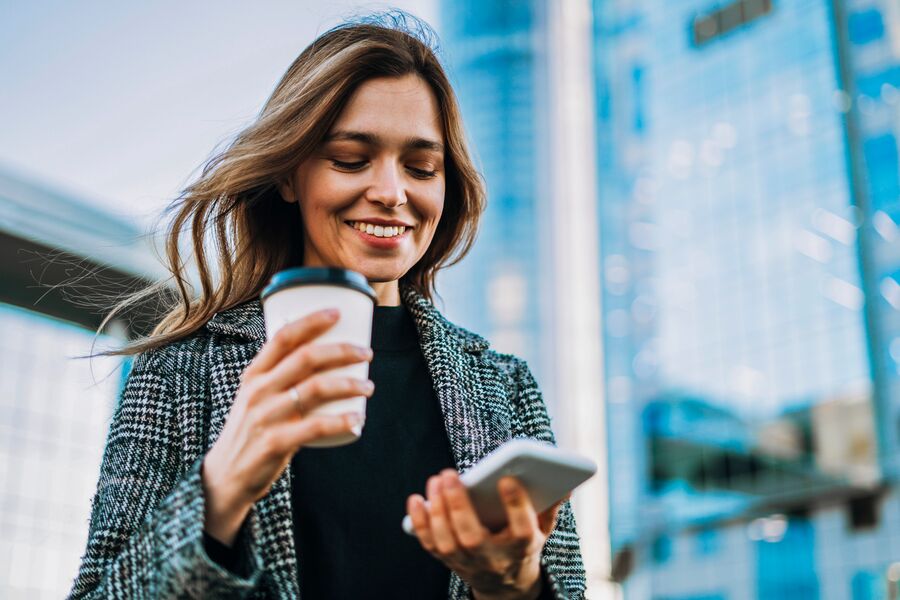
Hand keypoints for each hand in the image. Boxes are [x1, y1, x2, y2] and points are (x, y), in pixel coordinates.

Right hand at [202, 308, 373, 544]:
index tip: (338, 312)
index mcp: (254, 375)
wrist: (225, 476)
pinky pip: (316, 427)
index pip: (283, 337)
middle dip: (343, 350)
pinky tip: (357, 418)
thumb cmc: (250, 431)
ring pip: (316, 388)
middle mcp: (258, 390)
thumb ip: (280, 378)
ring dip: (350, 384)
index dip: (311, 320)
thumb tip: (319, 356)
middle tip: (367, 353)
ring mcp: (266, 416)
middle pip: (306, 358)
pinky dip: (342, 421)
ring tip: (368, 386)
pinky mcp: (275, 443)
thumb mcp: (255, 397)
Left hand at [406, 470, 564, 599]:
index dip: (516, 505)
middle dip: (458, 504)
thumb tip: (565, 484)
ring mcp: (468, 562)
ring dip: (437, 509)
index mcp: (522, 548)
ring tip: (436, 480)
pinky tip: (416, 499)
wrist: (505, 586)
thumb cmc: (522, 545)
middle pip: (472, 536)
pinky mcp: (448, 561)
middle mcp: (493, 558)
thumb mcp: (542, 529)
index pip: (522, 530)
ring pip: (447, 540)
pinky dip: (420, 522)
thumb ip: (549, 506)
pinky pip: (429, 544)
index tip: (508, 479)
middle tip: (449, 473)